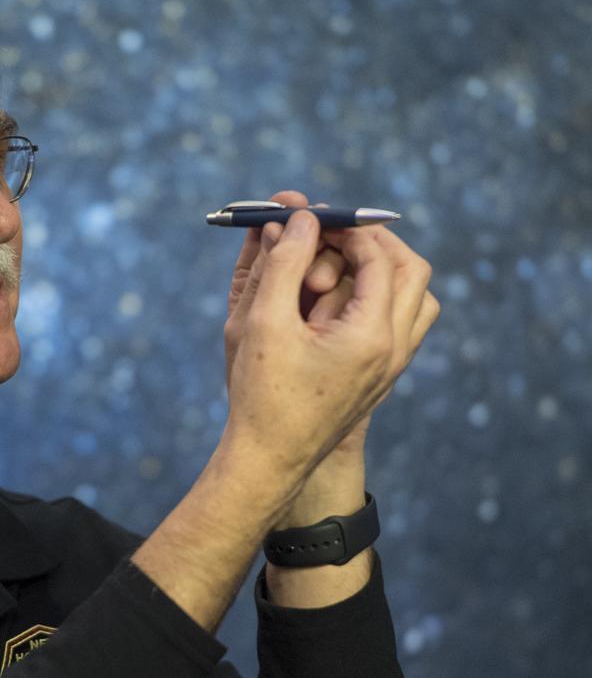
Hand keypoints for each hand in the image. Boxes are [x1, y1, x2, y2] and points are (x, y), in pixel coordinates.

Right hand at [221, 191, 438, 500]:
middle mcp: (395, 349)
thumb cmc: (261, 393)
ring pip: (416, 299)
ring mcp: (393, 366)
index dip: (345, 228)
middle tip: (332, 234)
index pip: (378, 257)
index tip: (311, 219)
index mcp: (372, 335)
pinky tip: (334, 301)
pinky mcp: (381, 377)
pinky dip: (378, 299)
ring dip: (384, 272)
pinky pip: (401, 323)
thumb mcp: (263, 321)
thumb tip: (301, 217)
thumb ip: (283, 263)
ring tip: (338, 266)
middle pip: (412, 272)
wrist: (269, 459)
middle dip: (373, 244)